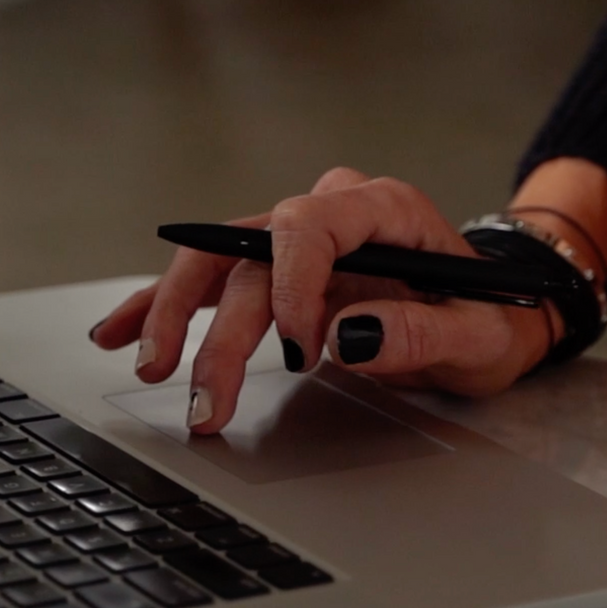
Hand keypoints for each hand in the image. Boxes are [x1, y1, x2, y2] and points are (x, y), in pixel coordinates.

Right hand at [89, 168, 558, 433]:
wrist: (491, 311)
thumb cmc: (490, 318)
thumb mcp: (480, 336)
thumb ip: (423, 332)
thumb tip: (350, 335)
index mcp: (383, 210)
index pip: (312, 226)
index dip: (291, 284)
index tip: (296, 347)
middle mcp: (330, 212)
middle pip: (250, 255)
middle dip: (219, 329)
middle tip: (204, 397)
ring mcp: (296, 241)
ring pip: (216, 264)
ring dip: (175, 317)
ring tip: (152, 369)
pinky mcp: (273, 272)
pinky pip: (208, 282)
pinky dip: (161, 306)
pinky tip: (116, 332)